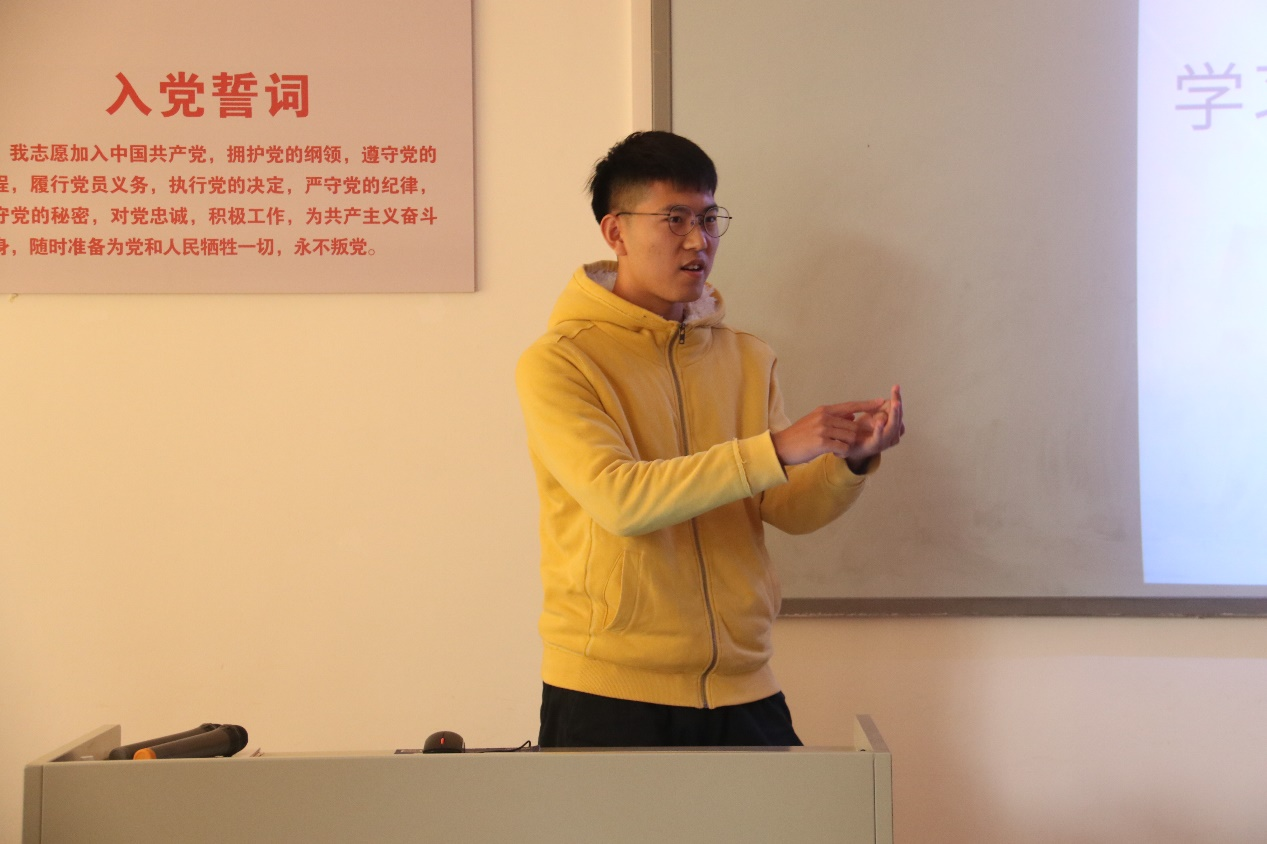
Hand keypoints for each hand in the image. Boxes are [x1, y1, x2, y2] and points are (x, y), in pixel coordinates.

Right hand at [772, 385, 903, 466]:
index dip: (867, 405)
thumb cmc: (799, 435)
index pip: (851, 406)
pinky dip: (843, 452)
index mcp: (824, 410)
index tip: (881, 402)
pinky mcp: (821, 443)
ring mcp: (823, 429)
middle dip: (856, 436)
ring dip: (848, 445)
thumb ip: (833, 418)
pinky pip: (842, 447)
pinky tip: (835, 453)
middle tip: (853, 444)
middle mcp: (825, 417)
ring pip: (850, 437)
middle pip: (853, 425)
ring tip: (838, 449)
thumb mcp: (815, 421)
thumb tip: (851, 415)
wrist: (781, 447)